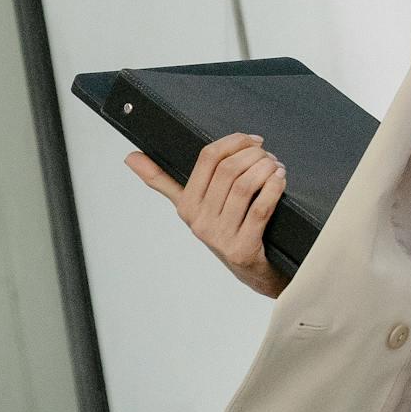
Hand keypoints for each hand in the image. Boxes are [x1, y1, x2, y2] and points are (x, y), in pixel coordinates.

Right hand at [127, 132, 288, 297]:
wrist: (250, 271)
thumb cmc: (223, 231)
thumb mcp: (191, 207)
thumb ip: (161, 182)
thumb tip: (130, 157)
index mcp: (186, 205)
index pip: (207, 158)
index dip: (233, 142)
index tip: (252, 140)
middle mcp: (199, 221)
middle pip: (228, 170)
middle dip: (253, 155)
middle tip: (268, 155)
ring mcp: (220, 236)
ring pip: (244, 186)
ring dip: (265, 169)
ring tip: (276, 165)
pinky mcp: (243, 248)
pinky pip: (260, 209)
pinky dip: (273, 189)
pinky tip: (280, 180)